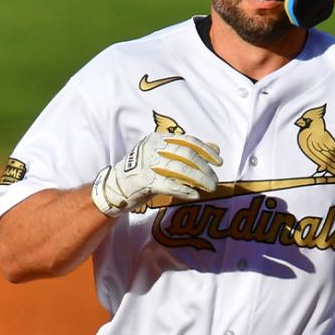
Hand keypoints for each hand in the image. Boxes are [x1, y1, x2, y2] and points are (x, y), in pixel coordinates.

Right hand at [90, 132, 222, 216]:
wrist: (115, 187)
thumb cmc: (144, 172)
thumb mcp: (164, 157)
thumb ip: (188, 151)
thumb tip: (214, 147)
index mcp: (158, 139)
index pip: (187, 140)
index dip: (205, 150)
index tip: (219, 161)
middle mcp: (153, 148)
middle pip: (186, 154)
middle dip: (204, 167)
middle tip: (214, 180)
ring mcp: (147, 163)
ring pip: (180, 169)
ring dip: (199, 179)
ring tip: (210, 188)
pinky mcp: (144, 181)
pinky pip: (169, 185)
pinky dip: (184, 190)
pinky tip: (194, 195)